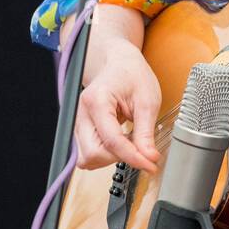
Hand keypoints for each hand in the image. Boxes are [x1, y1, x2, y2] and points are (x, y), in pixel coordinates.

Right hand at [75, 39, 161, 173]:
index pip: (112, 141)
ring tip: (130, 141)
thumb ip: (146, 132)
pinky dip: (106, 154)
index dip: (133, 157)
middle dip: (118, 158)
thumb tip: (148, 157)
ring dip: (111, 157)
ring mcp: (78, 123)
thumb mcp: (147, 101)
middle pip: (93, 154)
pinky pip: (89, 153)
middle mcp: (81, 113)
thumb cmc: (132, 75)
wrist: (119, 63)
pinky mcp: (81, 130)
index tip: (150, 164)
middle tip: (139, 148)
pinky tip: (121, 141)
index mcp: (97, 101)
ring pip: (88, 158)